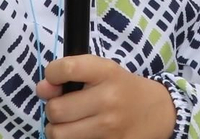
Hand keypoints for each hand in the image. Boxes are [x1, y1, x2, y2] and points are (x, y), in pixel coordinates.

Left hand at [36, 55, 176, 138]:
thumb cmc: (123, 89)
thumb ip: (70, 75)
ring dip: (57, 129)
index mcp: (107, 72)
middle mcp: (109, 99)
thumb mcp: (103, 72)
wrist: (158, 112)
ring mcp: (111, 127)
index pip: (66, 68)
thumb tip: (41, 89)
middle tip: (63, 108)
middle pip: (56, 109)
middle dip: (53, 109)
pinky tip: (82, 134)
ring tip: (69, 124)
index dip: (52, 74)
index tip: (55, 80)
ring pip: (59, 134)